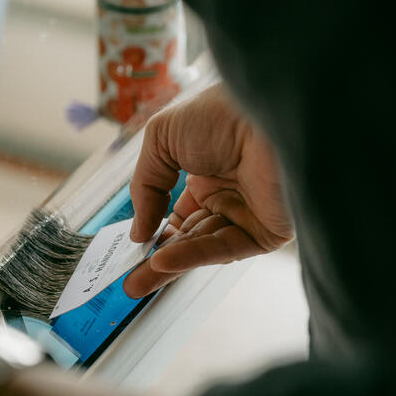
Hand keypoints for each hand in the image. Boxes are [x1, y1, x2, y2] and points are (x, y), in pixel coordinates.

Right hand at [124, 83, 293, 297]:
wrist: (265, 113)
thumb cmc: (218, 113)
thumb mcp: (160, 141)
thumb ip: (144, 187)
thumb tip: (138, 232)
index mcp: (208, 172)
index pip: (177, 213)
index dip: (153, 231)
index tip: (131, 249)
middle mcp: (228, 195)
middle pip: (186, 236)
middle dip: (155, 260)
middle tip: (129, 281)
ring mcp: (247, 215)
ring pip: (201, 247)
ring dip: (168, 266)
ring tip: (137, 282)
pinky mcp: (266, 231)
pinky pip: (224, 248)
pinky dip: (191, 256)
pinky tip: (162, 262)